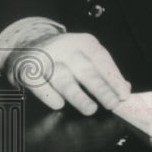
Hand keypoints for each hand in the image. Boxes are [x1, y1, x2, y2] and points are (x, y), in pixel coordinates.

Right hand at [10, 33, 130, 115]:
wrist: (28, 44)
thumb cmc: (65, 56)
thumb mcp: (86, 57)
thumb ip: (104, 72)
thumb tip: (124, 89)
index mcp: (84, 43)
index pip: (102, 59)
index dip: (113, 77)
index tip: (123, 94)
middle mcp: (65, 47)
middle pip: (86, 70)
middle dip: (101, 88)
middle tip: (112, 104)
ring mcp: (46, 58)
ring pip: (64, 79)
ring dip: (78, 96)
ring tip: (90, 109)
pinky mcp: (27, 68)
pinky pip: (38, 83)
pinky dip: (48, 94)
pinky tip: (58, 104)